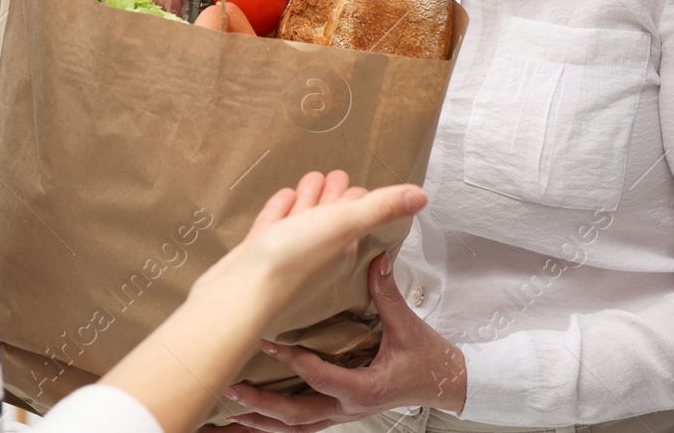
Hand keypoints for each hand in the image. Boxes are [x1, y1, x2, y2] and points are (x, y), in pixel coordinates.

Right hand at [193, 171, 427, 334]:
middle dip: (332, 195)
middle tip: (334, 175)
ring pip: (302, 220)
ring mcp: (286, 253)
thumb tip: (422, 196)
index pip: (354, 217)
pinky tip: (283, 199)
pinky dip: (281, 209)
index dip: (357, 197)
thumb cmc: (291, 262)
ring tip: (310, 180)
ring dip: (308, 199)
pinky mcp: (259, 253)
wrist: (241, 294)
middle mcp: (317, 253)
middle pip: (329, 217)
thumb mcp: (341, 225)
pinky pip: (275, 226)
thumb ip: (379, 208)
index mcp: (341, 249)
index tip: (355, 181)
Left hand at [222, 251, 467, 430]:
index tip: (268, 343)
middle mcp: (349, 408)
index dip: (295, 362)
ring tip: (229, 411)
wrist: (444, 384)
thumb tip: (376, 257)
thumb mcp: (407, 325)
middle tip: (233, 385)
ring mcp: (342, 415)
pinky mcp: (337, 414)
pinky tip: (249, 421)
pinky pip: (300, 426)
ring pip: (295, 428)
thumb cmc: (426, 358)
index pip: (323, 379)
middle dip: (263, 403)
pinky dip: (273, 425)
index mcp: (366, 388)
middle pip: (299, 415)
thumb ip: (387, 293)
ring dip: (261, 421)